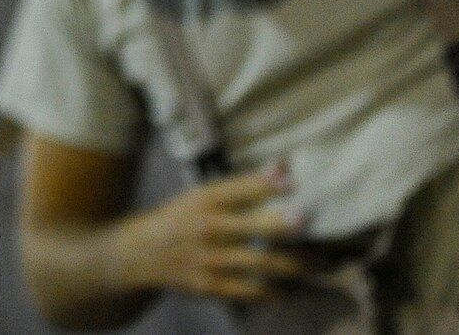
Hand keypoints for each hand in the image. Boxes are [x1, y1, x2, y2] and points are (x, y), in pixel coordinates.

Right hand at [113, 164, 308, 303]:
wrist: (140, 254)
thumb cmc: (181, 218)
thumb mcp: (203, 195)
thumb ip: (244, 186)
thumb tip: (283, 166)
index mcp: (206, 199)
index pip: (239, 189)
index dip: (266, 185)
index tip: (293, 182)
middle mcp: (208, 228)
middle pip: (254, 227)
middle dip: (284, 227)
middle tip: (310, 225)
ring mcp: (209, 259)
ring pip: (260, 263)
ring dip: (293, 265)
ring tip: (318, 263)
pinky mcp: (210, 286)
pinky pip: (249, 291)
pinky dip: (273, 291)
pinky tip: (290, 289)